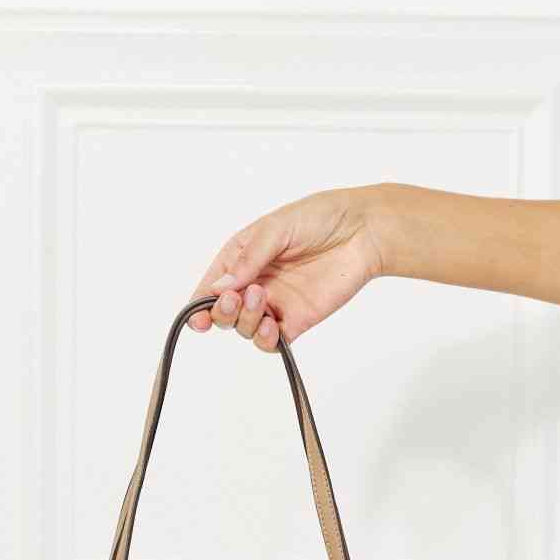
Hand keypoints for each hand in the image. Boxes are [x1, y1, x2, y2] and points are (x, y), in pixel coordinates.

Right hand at [187, 185, 386, 350]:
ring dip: (245, 320)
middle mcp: (255, 283)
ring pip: (244, 328)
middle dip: (222, 311)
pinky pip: (272, 342)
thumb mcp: (276, 228)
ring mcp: (275, 304)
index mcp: (243, 257)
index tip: (197, 318)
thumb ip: (248, 259)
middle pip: (224, 312)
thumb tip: (219, 287)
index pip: (212, 285)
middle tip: (235, 298)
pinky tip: (271, 328)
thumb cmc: (320, 218)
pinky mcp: (296, 321)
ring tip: (262, 298)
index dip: (200, 304)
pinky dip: (265, 340)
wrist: (363, 232)